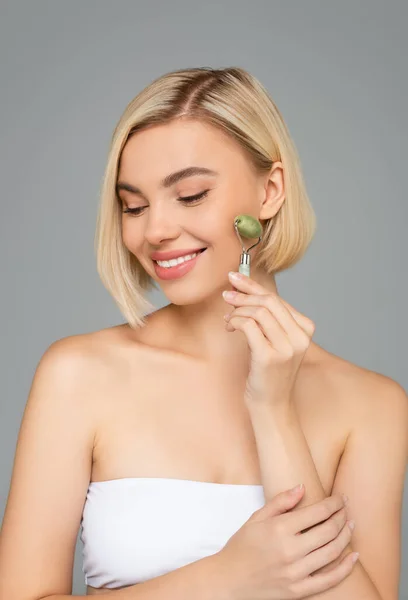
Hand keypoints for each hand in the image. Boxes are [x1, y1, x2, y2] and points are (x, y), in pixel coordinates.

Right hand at [215, 484, 357, 599]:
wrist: (229, 580)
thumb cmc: (241, 546)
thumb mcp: (256, 518)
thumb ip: (280, 501)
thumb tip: (302, 487)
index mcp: (279, 528)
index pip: (317, 512)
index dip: (333, 503)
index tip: (340, 498)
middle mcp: (290, 550)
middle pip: (328, 530)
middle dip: (342, 517)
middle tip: (346, 510)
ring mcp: (296, 572)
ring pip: (332, 552)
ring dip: (346, 537)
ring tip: (351, 526)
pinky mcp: (298, 590)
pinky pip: (329, 580)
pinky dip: (345, 568)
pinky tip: (353, 557)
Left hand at [222, 272, 315, 404]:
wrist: (272, 405)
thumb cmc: (269, 371)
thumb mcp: (273, 340)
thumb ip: (265, 317)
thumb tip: (244, 287)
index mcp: (305, 329)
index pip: (277, 298)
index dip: (254, 286)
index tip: (235, 277)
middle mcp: (300, 337)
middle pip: (268, 301)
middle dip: (243, 294)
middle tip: (226, 295)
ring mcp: (286, 347)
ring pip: (258, 311)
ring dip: (237, 311)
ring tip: (228, 320)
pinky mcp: (269, 356)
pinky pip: (248, 325)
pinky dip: (235, 322)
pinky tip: (230, 328)